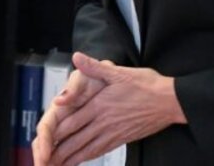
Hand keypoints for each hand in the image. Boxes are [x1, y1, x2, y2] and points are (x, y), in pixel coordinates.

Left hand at [34, 52, 185, 165]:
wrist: (171, 101)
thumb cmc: (147, 85)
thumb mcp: (119, 72)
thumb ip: (95, 67)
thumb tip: (77, 57)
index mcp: (100, 105)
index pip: (72, 121)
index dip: (56, 132)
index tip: (43, 139)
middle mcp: (104, 122)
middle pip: (76, 139)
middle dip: (58, 151)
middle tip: (44, 159)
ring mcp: (113, 133)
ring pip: (87, 148)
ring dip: (70, 158)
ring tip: (56, 165)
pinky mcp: (122, 138)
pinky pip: (101, 150)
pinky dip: (88, 156)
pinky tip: (80, 159)